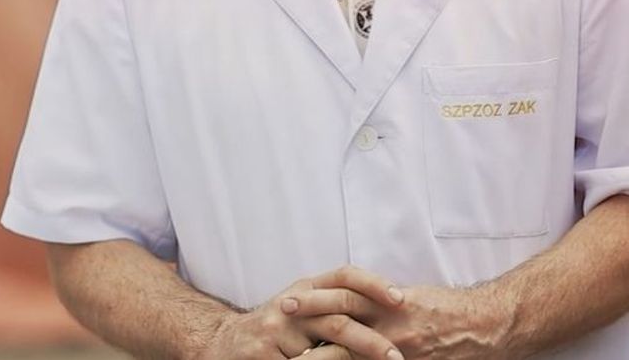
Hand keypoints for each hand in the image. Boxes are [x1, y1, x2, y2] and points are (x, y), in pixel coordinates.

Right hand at [197, 266, 407, 359]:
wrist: (226, 344)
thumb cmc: (275, 329)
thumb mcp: (302, 306)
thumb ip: (333, 304)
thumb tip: (386, 312)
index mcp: (305, 288)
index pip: (344, 276)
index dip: (374, 284)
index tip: (401, 300)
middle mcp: (291, 306)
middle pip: (338, 320)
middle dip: (372, 341)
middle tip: (397, 356)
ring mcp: (276, 333)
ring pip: (325, 353)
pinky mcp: (266, 358)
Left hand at [283, 277, 507, 359]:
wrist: (482, 325)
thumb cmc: (444, 307)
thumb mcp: (406, 296)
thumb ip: (376, 302)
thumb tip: (346, 305)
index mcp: (386, 302)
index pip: (343, 298)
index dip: (315, 301)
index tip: (289, 303)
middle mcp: (389, 323)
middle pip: (341, 320)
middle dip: (311, 319)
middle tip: (281, 318)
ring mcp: (398, 347)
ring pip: (353, 349)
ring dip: (324, 351)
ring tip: (300, 353)